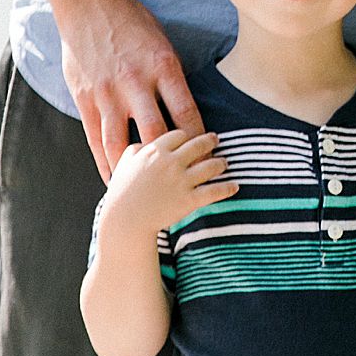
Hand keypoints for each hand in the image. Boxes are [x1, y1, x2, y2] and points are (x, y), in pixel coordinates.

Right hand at [58, 0, 203, 181]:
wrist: (90, 5)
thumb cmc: (133, 22)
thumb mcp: (163, 43)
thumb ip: (171, 77)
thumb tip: (186, 108)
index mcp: (162, 66)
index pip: (186, 110)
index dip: (198, 138)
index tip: (208, 155)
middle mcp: (136, 82)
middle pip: (158, 132)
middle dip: (172, 160)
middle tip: (182, 180)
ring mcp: (108, 93)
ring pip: (123, 142)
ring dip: (134, 170)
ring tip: (145, 191)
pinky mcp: (86, 99)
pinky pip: (96, 139)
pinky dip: (105, 163)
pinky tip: (113, 179)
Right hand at [98, 128, 235, 240]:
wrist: (124, 221)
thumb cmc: (120, 194)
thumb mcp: (123, 165)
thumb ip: (134, 150)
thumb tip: (143, 145)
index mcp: (155, 150)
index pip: (179, 135)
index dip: (185, 136)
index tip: (189, 138)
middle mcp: (171, 162)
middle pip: (198, 144)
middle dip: (210, 140)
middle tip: (215, 139)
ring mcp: (182, 180)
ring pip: (211, 165)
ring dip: (220, 163)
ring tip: (224, 163)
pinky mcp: (189, 200)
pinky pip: (214, 191)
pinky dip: (227, 188)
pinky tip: (234, 187)